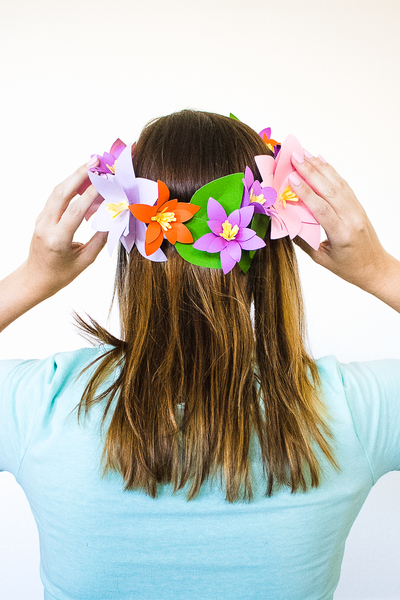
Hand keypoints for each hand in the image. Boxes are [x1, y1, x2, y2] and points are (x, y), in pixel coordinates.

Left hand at [0, 163, 106, 331]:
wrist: (35, 279)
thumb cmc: (61, 274)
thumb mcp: (85, 261)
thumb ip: (100, 239)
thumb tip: (116, 218)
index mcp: (57, 239)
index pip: (75, 211)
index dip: (91, 194)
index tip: (106, 180)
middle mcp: (46, 226)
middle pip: (62, 193)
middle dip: (79, 174)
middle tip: (96, 160)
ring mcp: (41, 220)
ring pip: (57, 192)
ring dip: (74, 176)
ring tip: (91, 164)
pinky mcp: (42, 217)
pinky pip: (56, 197)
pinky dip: (70, 187)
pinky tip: (83, 181)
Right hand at [289, 153, 394, 297]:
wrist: (374, 267)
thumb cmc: (347, 267)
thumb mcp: (321, 258)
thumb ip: (303, 239)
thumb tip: (284, 221)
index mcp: (342, 234)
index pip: (321, 209)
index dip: (305, 193)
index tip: (291, 178)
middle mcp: (351, 218)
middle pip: (330, 190)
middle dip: (311, 171)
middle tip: (294, 156)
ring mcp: (356, 209)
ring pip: (337, 183)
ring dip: (319, 166)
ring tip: (303, 153)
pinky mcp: (357, 205)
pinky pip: (343, 185)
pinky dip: (330, 171)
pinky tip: (320, 161)